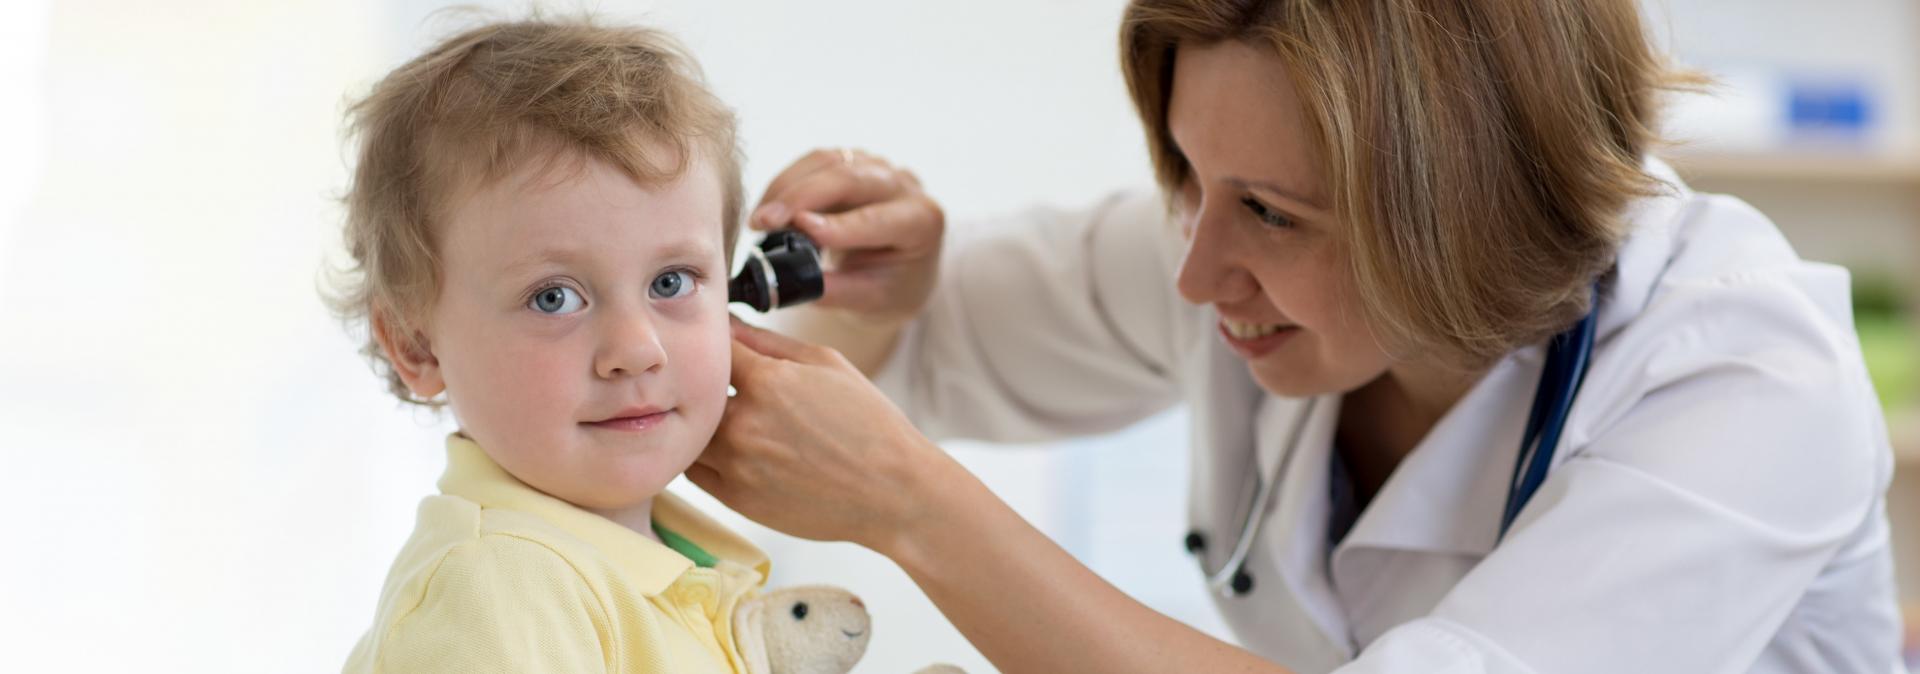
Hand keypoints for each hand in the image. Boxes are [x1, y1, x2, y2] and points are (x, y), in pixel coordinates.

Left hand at [689, 318, 959, 552]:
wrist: (892, 491)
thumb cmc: (869, 424)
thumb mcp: (829, 364)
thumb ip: (771, 343)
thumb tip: (730, 326)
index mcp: (767, 382)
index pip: (716, 348)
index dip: (716, 343)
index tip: (719, 346)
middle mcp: (744, 423)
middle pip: (695, 395)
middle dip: (705, 387)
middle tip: (725, 389)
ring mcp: (737, 464)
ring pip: (692, 435)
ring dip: (702, 426)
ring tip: (730, 423)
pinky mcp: (736, 498)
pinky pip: (698, 473)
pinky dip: (706, 459)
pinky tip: (733, 452)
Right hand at [750, 148, 944, 326]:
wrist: (899, 269)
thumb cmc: (891, 288)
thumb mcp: (870, 300)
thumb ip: (834, 291)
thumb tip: (788, 282)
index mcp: (923, 222)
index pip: (879, 219)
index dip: (840, 223)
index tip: (801, 229)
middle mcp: (904, 186)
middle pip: (851, 177)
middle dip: (802, 197)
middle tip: (763, 222)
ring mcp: (878, 168)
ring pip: (828, 161)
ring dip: (788, 188)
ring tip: (759, 220)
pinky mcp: (853, 160)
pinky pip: (815, 162)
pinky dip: (787, 183)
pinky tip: (768, 207)